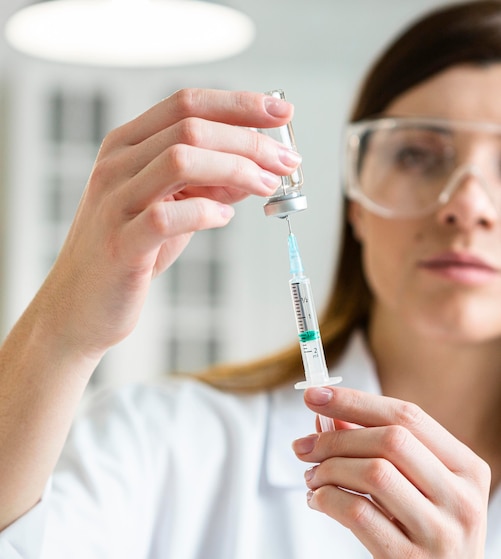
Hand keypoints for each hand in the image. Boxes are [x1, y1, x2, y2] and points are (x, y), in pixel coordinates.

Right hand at [36, 88, 300, 358]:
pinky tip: (224, 218)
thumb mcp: (171, 208)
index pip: (187, 104)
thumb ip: (208, 185)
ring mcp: (114, 202)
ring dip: (235, 170)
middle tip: (286, 161)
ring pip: (180, 161)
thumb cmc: (128, 254)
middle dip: (250, 141)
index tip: (281, 113)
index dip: (239, 104)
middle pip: (191, 128)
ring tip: (265, 186)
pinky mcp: (120, 243)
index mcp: (127, 146)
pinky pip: (167, 216)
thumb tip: (256, 168)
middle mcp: (117, 165)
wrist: (80, 305)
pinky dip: (205, 212)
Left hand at [292, 386, 500, 558]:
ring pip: (373, 473)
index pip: (408, 416)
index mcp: (467, 469)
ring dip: (328, 469)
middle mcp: (461, 498)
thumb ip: (378, 449)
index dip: (355, 401)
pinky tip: (318, 501)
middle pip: (390, 440)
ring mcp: (439, 533)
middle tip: (304, 446)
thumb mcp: (417, 489)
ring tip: (312, 477)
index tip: (315, 395)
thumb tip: (328, 415)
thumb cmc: (429, 540)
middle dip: (336, 437)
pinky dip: (326, 499)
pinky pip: (356, 513)